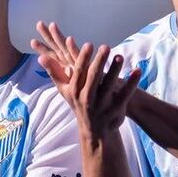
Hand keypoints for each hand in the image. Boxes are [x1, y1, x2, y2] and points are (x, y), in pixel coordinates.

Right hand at [31, 21, 140, 141]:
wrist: (95, 131)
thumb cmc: (79, 104)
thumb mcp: (65, 91)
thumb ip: (54, 72)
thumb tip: (40, 58)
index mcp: (75, 91)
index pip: (79, 72)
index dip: (84, 59)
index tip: (88, 45)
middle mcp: (88, 97)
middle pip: (94, 77)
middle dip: (99, 62)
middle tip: (105, 47)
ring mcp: (103, 104)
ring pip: (109, 85)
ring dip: (115, 70)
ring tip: (119, 56)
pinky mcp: (117, 109)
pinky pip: (126, 94)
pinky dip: (132, 82)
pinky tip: (137, 70)